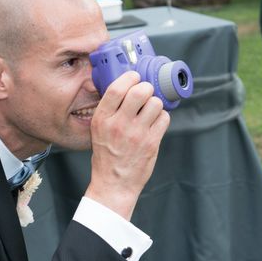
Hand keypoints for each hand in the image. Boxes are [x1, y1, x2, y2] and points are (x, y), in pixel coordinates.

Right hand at [86, 71, 170, 219]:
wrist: (114, 183)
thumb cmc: (106, 155)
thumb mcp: (98, 130)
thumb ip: (109, 110)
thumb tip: (125, 87)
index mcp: (102, 119)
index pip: (117, 89)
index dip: (130, 78)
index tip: (135, 77)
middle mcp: (118, 125)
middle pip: (140, 92)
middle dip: (147, 88)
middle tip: (146, 93)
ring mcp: (136, 134)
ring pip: (155, 103)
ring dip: (155, 103)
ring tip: (150, 111)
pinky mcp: (151, 143)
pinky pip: (164, 118)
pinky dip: (162, 118)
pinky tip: (154, 123)